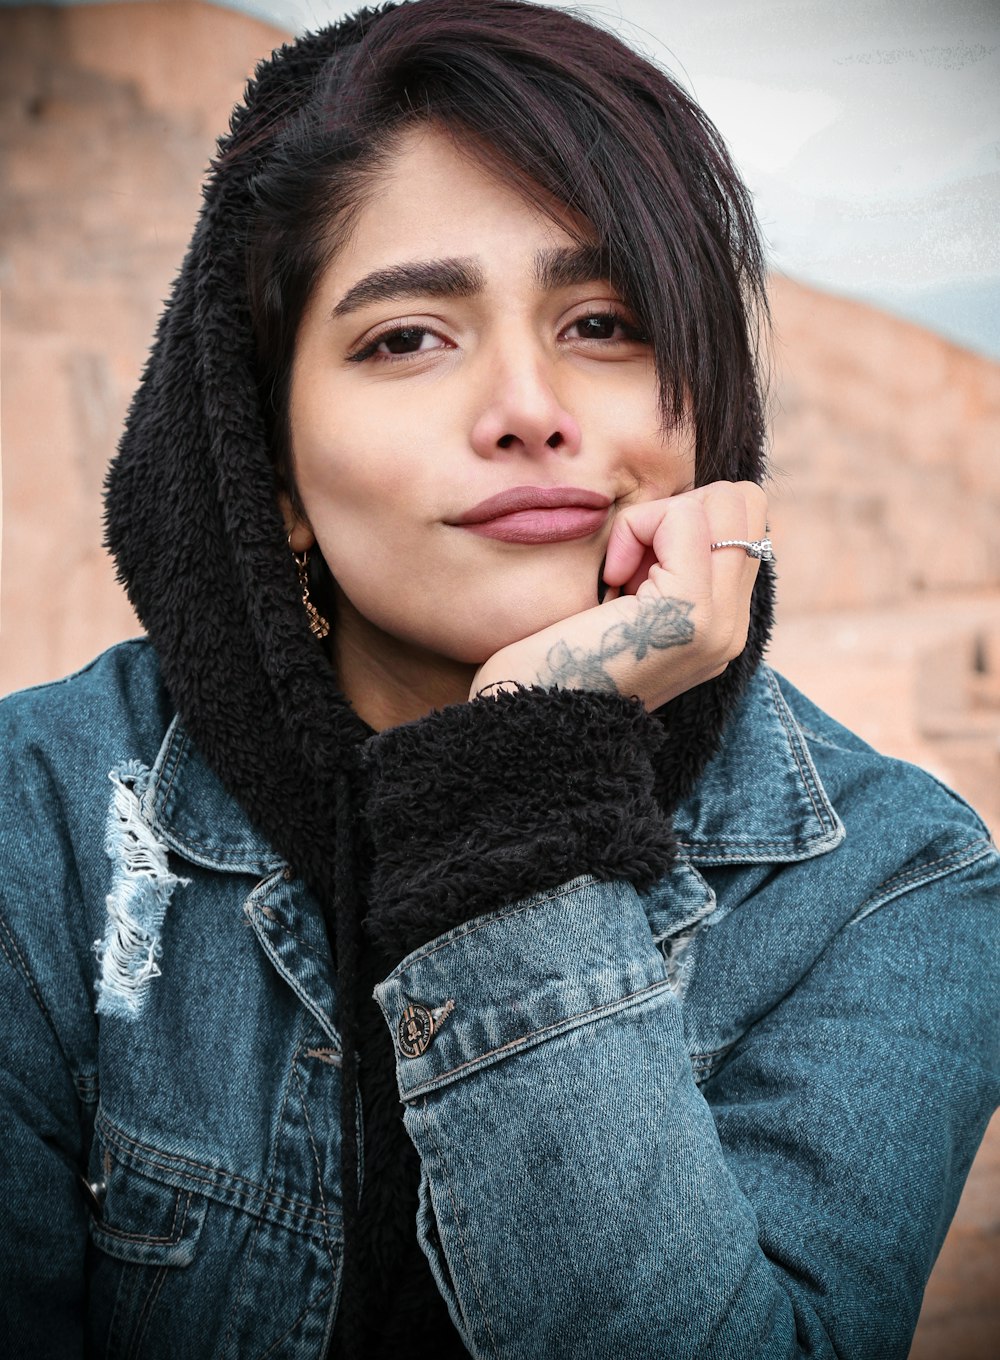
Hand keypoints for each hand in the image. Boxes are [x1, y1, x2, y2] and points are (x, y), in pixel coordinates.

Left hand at [470, 481, 767, 710]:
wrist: (531, 713)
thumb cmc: (557, 657)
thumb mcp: (627, 608)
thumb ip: (666, 568)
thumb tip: (686, 508)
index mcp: (723, 626)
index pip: (745, 523)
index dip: (687, 518)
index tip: (635, 564)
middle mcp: (733, 628)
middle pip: (745, 504)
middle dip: (680, 509)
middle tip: (632, 562)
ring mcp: (720, 623)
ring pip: (723, 503)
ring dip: (658, 520)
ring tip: (621, 577)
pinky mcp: (690, 613)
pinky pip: (683, 519)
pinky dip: (637, 528)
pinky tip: (609, 579)